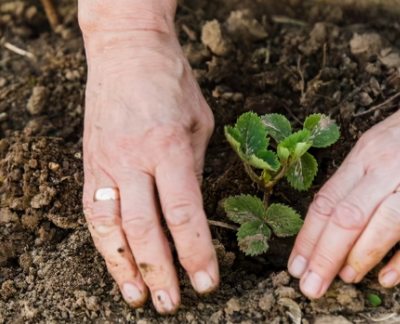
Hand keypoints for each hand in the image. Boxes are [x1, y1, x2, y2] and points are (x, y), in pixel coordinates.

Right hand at [81, 30, 216, 312]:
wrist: (128, 51)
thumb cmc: (173, 84)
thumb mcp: (199, 124)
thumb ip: (194, 169)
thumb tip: (192, 210)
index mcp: (168, 147)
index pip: (184, 213)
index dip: (196, 253)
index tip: (207, 281)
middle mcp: (133, 160)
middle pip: (145, 229)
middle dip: (161, 271)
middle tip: (172, 303)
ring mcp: (106, 163)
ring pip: (110, 227)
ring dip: (124, 268)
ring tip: (138, 297)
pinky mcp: (91, 163)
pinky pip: (94, 211)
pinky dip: (104, 243)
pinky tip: (115, 264)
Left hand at [288, 54, 399, 297]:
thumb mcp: (379, 138)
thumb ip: (357, 175)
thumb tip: (330, 216)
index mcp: (367, 152)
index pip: (326, 200)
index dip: (307, 237)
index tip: (295, 264)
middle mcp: (391, 165)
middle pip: (347, 217)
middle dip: (323, 257)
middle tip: (310, 287)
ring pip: (384, 226)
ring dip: (360, 258)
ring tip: (344, 279)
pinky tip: (388, 278)